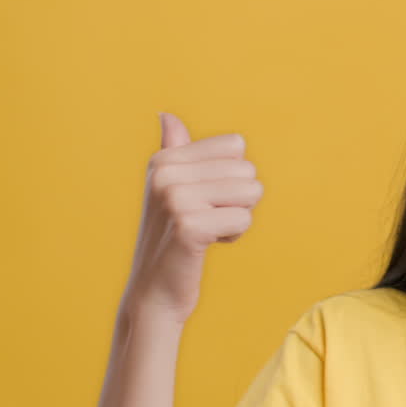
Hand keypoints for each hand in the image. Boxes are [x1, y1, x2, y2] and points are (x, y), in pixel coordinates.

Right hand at [120, 113, 264, 323]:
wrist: (154, 291)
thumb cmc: (171, 236)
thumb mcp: (169, 188)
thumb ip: (173, 150)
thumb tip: (166, 115)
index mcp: (164, 159)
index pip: (236, 145)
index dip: (231, 175)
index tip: (204, 198)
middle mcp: (166, 174)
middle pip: (247, 170)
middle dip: (238, 199)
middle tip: (206, 219)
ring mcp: (176, 199)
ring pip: (251, 193)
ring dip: (238, 217)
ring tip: (207, 230)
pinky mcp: (190, 227)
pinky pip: (244, 219)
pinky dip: (234, 236)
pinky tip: (207, 245)